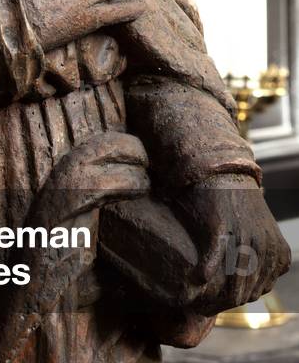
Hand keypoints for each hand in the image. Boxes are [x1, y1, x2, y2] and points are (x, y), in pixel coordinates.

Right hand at [177, 173, 290, 313]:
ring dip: (216, 293)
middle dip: (227, 300)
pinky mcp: (221, 227)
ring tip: (201, 300)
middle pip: (247, 289)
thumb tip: (260, 291)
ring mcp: (244, 237)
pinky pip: (214, 258)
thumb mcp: (262, 233)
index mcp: (279, 252)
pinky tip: (198, 278)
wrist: (222, 171)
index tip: (224, 301)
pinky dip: (205, 270)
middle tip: (209, 306)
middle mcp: (265, 247)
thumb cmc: (238, 204)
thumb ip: (265, 260)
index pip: (261, 290)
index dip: (241, 298)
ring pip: (232, 279)